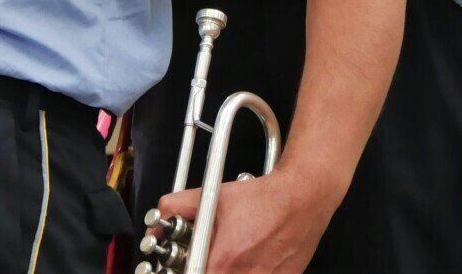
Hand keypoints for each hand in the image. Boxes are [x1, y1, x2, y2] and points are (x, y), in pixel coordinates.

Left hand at [153, 168, 335, 273]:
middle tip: (203, 260)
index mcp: (225, 261)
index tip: (184, 267)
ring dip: (227, 270)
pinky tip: (250, 259)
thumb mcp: (215, 196)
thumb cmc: (262, 198)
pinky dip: (250, 272)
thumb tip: (157, 222)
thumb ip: (178, 207)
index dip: (186, 273)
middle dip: (204, 270)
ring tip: (229, 257)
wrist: (304, 198)